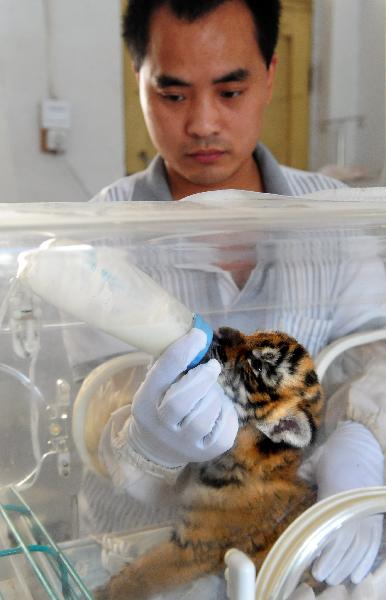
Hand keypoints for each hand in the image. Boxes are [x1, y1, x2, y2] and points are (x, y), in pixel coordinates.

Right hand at [125, 327, 238, 468]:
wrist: (156, 449)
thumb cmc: (159, 404)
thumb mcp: (154, 385)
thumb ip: (170, 364)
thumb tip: (196, 334)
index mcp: (145, 402)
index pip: (161, 375)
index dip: (182, 352)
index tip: (198, 335)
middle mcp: (161, 426)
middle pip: (182, 401)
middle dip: (202, 378)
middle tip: (212, 366)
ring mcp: (183, 444)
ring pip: (205, 416)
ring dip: (215, 396)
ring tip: (212, 391)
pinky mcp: (205, 453)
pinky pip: (224, 431)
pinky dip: (227, 413)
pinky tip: (220, 408)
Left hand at [312, 421, 383, 584]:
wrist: (362, 444)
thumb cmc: (336, 453)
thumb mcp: (317, 461)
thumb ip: (307, 472)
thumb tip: (299, 476)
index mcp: (334, 495)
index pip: (326, 527)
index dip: (320, 547)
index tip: (310, 561)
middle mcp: (352, 507)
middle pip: (343, 542)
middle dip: (332, 562)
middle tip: (320, 575)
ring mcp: (366, 513)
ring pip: (359, 547)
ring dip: (347, 565)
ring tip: (335, 578)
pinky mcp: (376, 517)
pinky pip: (374, 544)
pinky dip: (366, 561)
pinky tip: (357, 574)